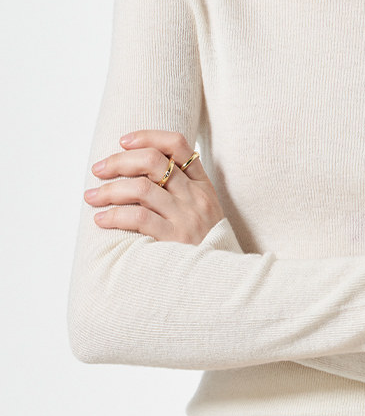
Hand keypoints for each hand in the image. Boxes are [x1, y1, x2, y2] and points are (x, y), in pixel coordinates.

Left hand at [83, 130, 224, 245]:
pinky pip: (138, 218)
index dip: (147, 137)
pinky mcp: (174, 239)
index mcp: (202, 184)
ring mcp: (186, 216)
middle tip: (98, 169)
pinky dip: (114, 216)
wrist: (222, 278)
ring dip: (109, 190)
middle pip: (153, 161)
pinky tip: (101, 219)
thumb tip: (139, 171)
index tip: (123, 141)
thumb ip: (182, 189)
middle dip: (119, 161)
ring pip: (141, 188)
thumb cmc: (205, 243)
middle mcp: (195, 196)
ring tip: (92, 196)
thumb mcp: (204, 209)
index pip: (177, 145)